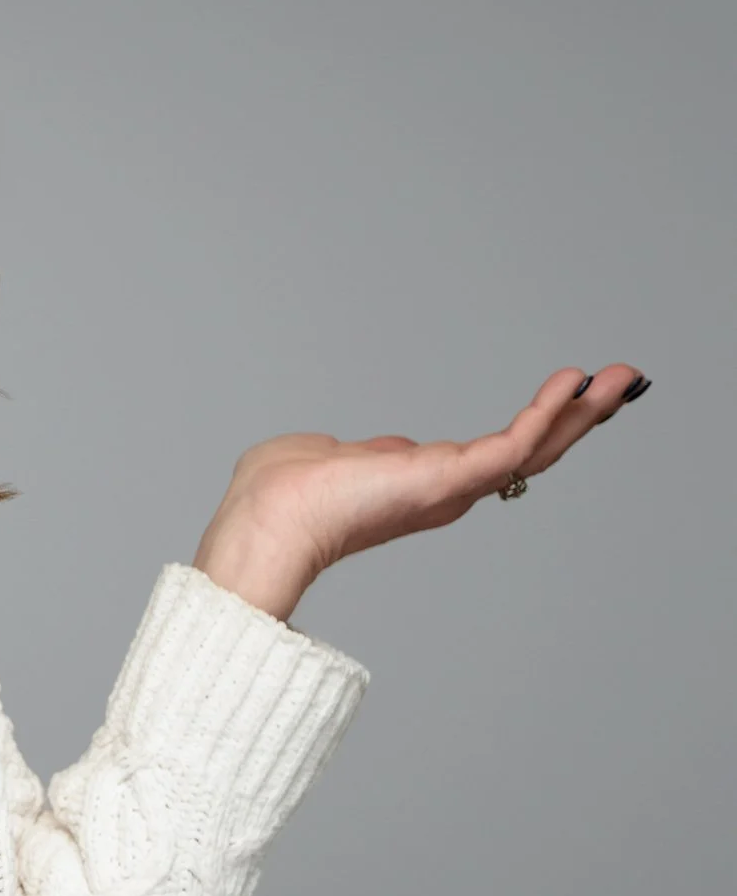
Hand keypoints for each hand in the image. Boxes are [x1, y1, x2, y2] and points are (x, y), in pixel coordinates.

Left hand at [191, 363, 651, 622]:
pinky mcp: (452, 479)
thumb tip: (369, 451)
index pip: (493, 455)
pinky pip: (515, 442)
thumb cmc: (280, 492)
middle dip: (579, 417)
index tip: (568, 397)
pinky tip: (577, 382)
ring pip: (537, 448)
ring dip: (584, 412)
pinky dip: (550, 412)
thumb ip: (360, 454)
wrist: (270, 516)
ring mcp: (453, 488)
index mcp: (419, 485)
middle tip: (621, 384)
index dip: (535, 427)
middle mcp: (446, 492)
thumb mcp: (327, 458)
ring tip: (624, 379)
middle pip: (531, 451)